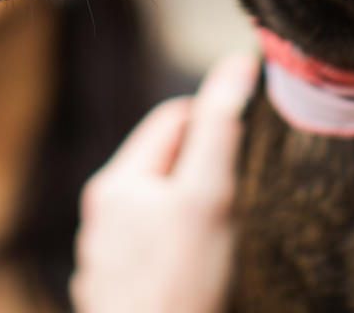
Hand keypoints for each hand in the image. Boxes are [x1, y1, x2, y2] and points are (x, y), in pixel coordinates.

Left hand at [70, 49, 257, 312]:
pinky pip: (155, 259)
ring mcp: (106, 261)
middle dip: (206, 174)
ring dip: (193, 218)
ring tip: (225, 243)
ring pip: (161, 216)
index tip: (252, 149)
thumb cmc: (180, 286)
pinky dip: (181, 259)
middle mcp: (101, 218)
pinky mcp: (118, 297)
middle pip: (167, 167)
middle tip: (243, 199)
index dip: (217, 123)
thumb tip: (238, 64)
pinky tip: (203, 277)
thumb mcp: (208, 198)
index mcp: (116, 183)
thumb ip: (219, 129)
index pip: (175, 118)